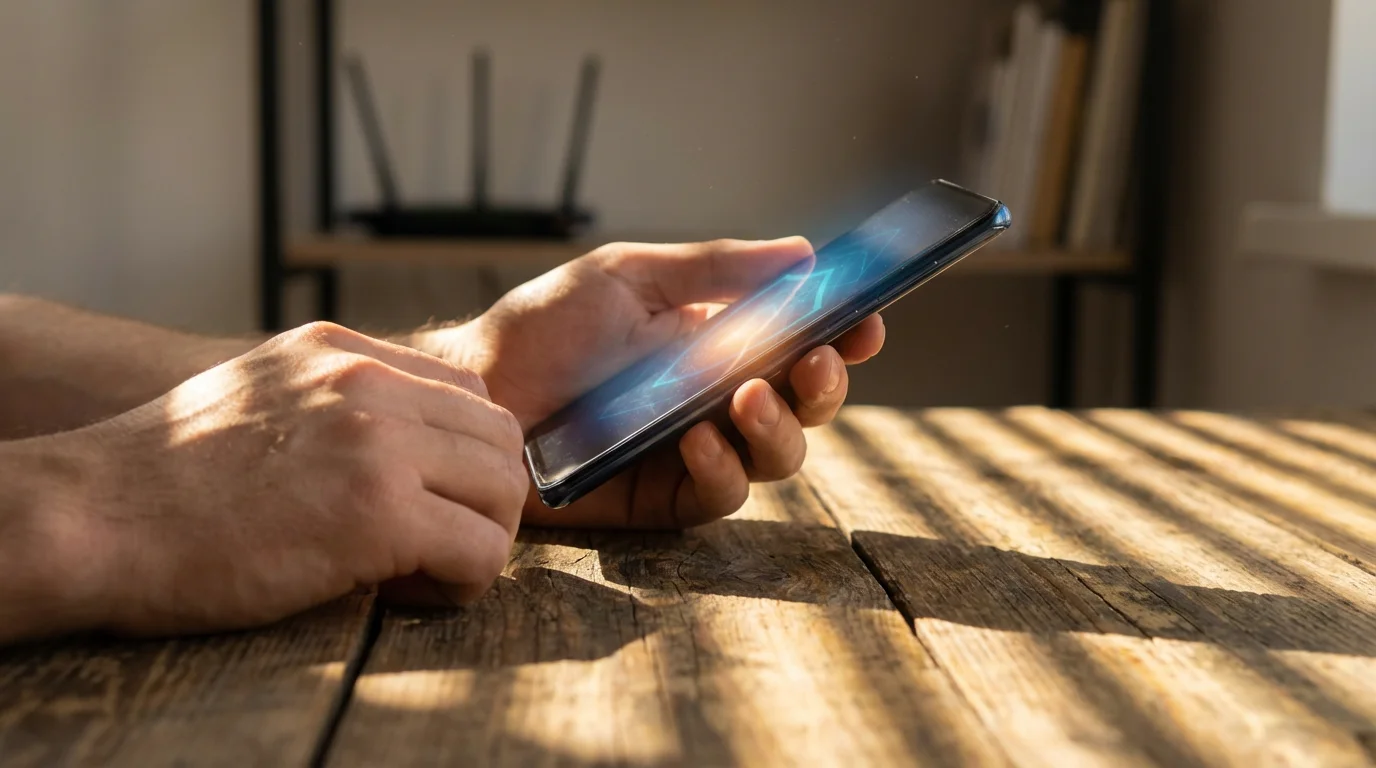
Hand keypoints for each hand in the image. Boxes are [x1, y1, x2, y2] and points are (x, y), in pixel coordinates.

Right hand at [43, 322, 526, 635]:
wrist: (89, 514)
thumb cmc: (160, 477)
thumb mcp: (256, 396)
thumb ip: (331, 403)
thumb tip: (398, 449)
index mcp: (340, 351)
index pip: (467, 393)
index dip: (465, 456)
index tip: (431, 501)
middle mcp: (369, 381)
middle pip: (500, 438)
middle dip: (485, 500)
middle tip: (438, 546)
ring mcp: (377, 442)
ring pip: (506, 490)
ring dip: (481, 540)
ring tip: (424, 573)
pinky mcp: (378, 512)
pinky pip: (481, 551)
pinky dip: (463, 583)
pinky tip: (410, 595)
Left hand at [413, 238, 884, 527]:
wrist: (480, 391)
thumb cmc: (548, 328)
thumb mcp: (628, 277)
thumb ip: (714, 267)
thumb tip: (804, 252)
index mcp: (723, 339)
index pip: (806, 339)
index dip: (847, 332)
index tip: (867, 319)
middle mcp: (722, 396)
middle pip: (809, 402)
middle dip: (826, 382)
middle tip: (814, 361)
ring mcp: (700, 451)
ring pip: (781, 455)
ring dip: (779, 427)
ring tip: (746, 397)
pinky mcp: (667, 498)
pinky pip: (722, 495)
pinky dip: (721, 468)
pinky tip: (697, 440)